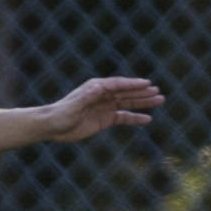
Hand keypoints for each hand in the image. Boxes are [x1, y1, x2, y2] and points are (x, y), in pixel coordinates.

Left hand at [43, 76, 164, 141]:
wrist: (51, 126)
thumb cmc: (60, 114)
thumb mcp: (74, 106)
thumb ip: (87, 97)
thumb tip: (99, 87)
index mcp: (95, 88)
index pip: (118, 84)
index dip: (133, 84)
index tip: (148, 84)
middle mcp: (102, 95)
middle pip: (126, 92)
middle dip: (142, 92)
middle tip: (159, 92)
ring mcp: (105, 107)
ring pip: (128, 103)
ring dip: (143, 102)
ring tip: (159, 100)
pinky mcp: (104, 119)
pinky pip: (123, 117)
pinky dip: (135, 118)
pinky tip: (147, 119)